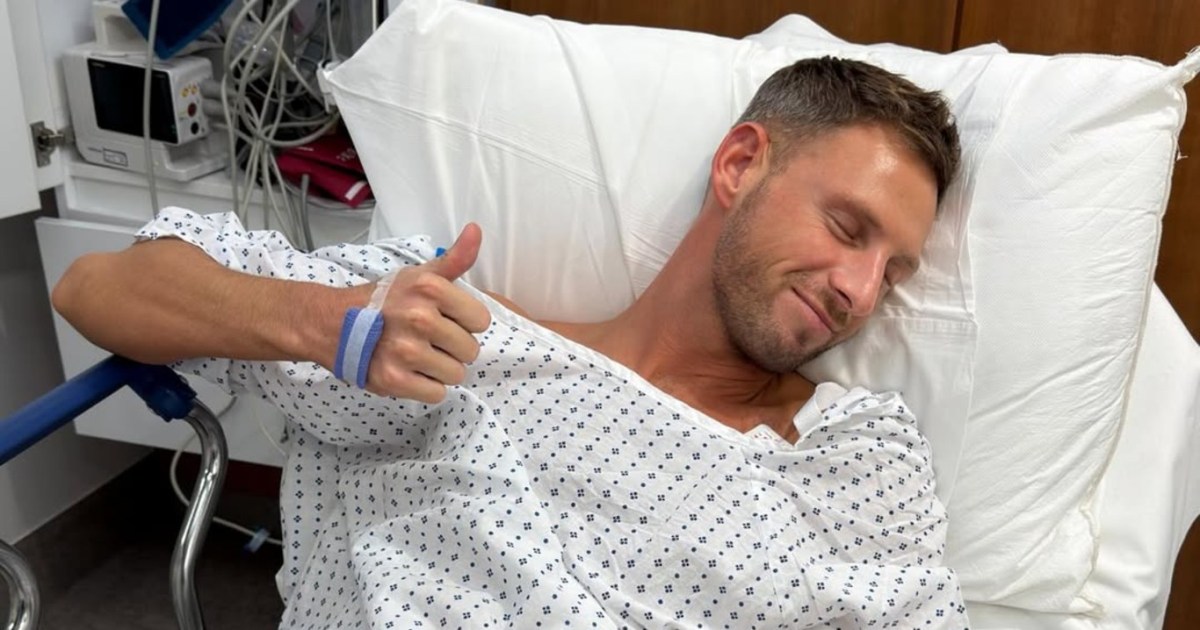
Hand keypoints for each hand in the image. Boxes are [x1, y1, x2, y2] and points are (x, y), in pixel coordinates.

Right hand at [364, 224, 491, 401]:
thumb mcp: (419, 275)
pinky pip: (436, 393)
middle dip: (452, 348)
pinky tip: (410, 372)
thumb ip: (455, 258)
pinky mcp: (394, 379)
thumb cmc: (385, 301)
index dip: (464, 322)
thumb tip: (476, 230)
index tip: (444, 319)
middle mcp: (419, 318)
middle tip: (427, 340)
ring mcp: (406, 351)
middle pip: (470, 350)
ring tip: (418, 356)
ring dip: (440, 369)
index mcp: (430, 289)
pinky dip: (426, 387)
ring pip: (456, 374)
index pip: (480, 320)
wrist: (335, 324)